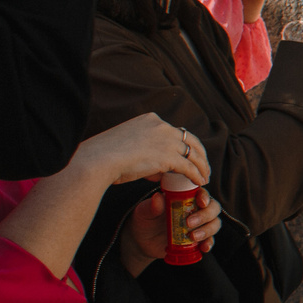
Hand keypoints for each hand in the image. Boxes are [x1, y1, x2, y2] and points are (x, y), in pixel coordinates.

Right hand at [78, 111, 211, 187]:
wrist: (97, 160)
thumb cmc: (103, 157)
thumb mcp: (126, 149)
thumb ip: (145, 156)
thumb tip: (159, 172)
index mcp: (150, 119)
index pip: (174, 131)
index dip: (183, 144)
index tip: (187, 154)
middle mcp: (161, 126)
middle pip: (190, 139)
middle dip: (199, 153)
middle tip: (203, 165)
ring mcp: (166, 140)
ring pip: (193, 153)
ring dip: (202, 166)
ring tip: (205, 176)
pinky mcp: (168, 156)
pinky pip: (189, 167)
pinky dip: (197, 175)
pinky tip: (200, 182)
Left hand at [120, 186, 218, 276]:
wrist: (141, 241)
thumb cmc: (144, 221)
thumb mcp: (144, 212)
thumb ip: (152, 206)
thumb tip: (158, 197)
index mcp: (185, 198)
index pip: (201, 193)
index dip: (205, 196)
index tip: (201, 202)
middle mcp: (195, 210)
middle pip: (213, 208)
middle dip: (205, 216)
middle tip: (189, 223)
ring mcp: (198, 225)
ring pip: (214, 224)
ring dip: (208, 230)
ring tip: (193, 237)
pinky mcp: (198, 240)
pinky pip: (210, 240)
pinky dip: (209, 243)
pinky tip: (203, 248)